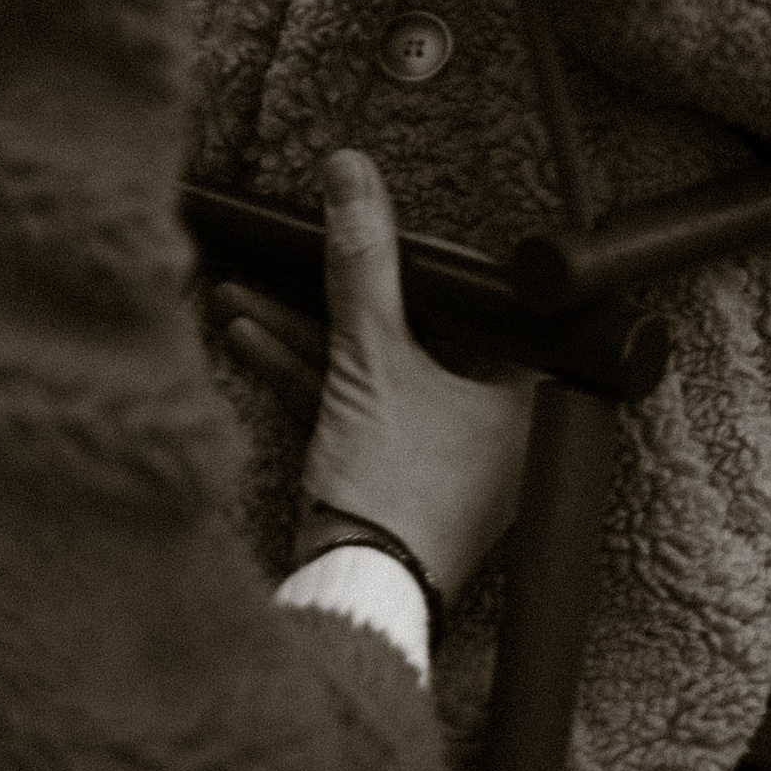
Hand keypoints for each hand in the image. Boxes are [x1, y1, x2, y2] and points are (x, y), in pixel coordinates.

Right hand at [225, 150, 535, 604]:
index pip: (479, 297)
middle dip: (336, 294)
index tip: (374, 228)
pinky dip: (308, 375)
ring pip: (375, 366)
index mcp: (528, 390)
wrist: (357, 596)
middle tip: (300, 253)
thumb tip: (352, 175)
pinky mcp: (396, 471)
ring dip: (305, 331)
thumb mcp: (372, 358)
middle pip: (417, 329)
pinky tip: (247, 337)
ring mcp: (445, 449)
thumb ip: (361, 264)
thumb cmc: (395, 488)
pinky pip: (355, 404)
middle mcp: (497, 420)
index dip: (421, 259)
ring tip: (242, 292)